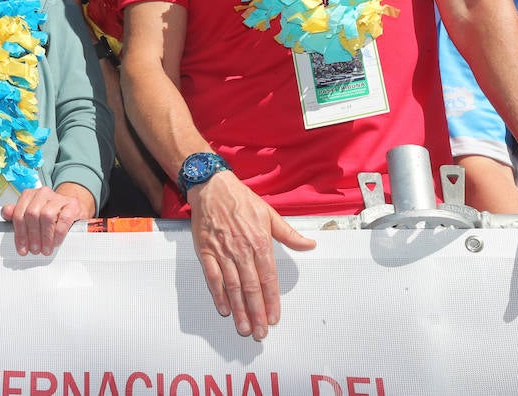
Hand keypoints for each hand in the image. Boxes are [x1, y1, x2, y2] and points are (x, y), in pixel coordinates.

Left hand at [2, 186, 83, 255]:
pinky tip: (56, 242)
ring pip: (46, 216)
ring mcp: (58, 198)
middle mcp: (42, 193)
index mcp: (29, 195)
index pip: (19, 213)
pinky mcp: (72, 204)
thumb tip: (6, 213)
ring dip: (45, 236)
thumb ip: (17, 214)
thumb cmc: (50, 213)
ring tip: (45, 249)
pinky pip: (63, 219)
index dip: (20, 233)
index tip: (22, 248)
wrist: (71, 208)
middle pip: (32, 214)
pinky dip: (58, 233)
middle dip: (32, 236)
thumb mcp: (31, 213)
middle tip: (34, 250)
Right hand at [187, 172, 315, 339]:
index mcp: (260, 242)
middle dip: (257, 313)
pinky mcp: (207, 251)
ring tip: (244, 327)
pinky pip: (213, 277)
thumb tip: (310, 244)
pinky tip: (224, 308)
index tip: (275, 317)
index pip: (268, 279)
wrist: (212, 186)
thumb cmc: (241, 199)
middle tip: (260, 332)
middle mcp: (242, 250)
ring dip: (239, 310)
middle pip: (251, 288)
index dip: (272, 301)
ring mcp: (223, 252)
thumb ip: (289, 234)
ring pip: (233, 287)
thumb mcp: (270, 214)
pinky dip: (218, 294)